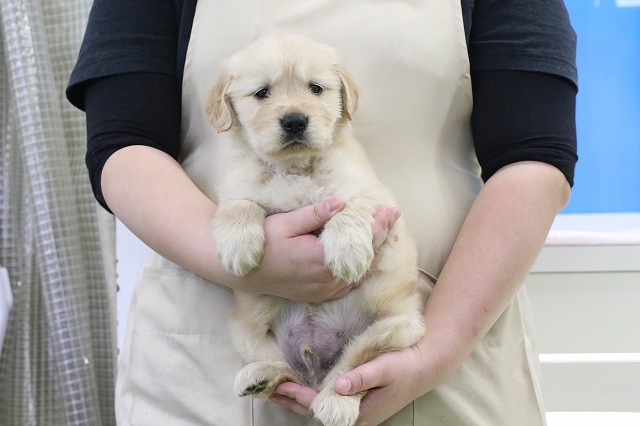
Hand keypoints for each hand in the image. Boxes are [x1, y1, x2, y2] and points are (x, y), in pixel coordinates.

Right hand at [222, 199, 400, 302]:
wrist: (245, 272)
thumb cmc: (263, 243)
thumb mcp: (286, 224)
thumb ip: (314, 215)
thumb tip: (341, 203)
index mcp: (321, 261)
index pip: (359, 243)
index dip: (377, 226)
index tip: (389, 211)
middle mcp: (326, 280)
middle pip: (364, 259)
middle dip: (380, 237)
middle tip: (392, 216)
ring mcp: (323, 291)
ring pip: (359, 274)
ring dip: (372, 254)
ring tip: (383, 234)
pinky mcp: (319, 295)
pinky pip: (347, 285)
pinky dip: (360, 271)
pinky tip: (365, 258)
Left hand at [269, 343, 434, 424]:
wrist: (424, 367)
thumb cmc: (404, 367)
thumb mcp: (383, 368)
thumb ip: (361, 377)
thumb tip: (338, 386)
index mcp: (358, 413)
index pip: (320, 407)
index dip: (299, 396)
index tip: (283, 385)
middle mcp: (353, 417)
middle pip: (314, 412)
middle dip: (291, 401)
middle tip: (267, 389)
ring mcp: (354, 411)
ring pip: (319, 408)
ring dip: (298, 400)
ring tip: (277, 390)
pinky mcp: (355, 402)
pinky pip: (327, 402)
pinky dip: (310, 396)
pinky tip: (300, 387)